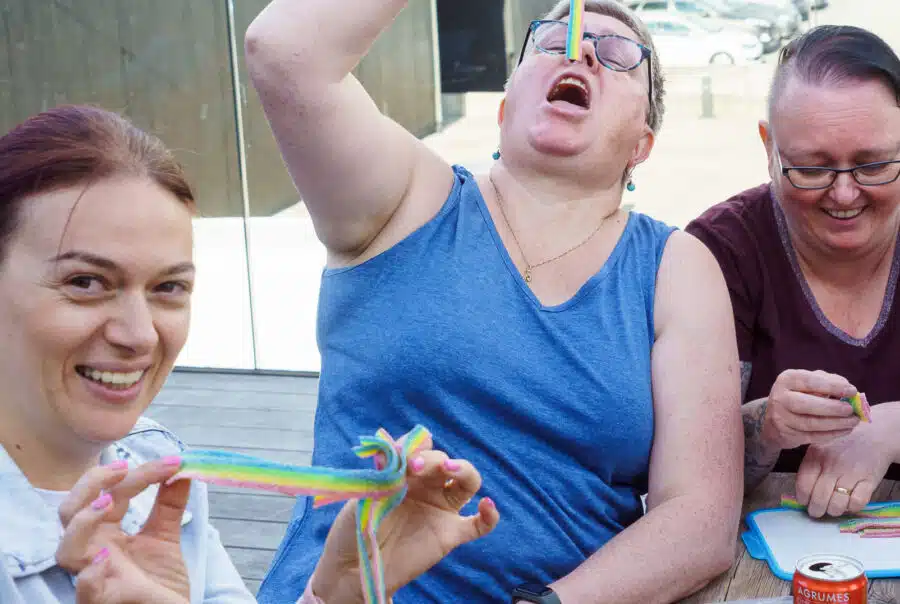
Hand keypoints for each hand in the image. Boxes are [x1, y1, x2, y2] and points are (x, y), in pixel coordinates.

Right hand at [55, 458, 191, 603]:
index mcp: (106, 533)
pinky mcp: (104, 600)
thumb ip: (169, 504)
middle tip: (123, 468)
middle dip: (91, 484)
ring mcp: (96, 575)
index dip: (140, 473)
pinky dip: (91, 572)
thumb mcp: (166, 537)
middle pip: (71, 511)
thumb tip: (181, 469)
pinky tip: (107, 556)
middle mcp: (94, 550)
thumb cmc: (159, 583)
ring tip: (108, 504)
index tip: (173, 462)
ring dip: (83, 522)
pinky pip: (84, 588)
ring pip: (66, 548)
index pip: (111, 493)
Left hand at [311, 432, 499, 602]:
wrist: (353, 569)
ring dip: (464, 470)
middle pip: (444, 461)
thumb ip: (381, 470)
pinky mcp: (449, 534)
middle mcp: (427, 487)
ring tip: (450, 468)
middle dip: (431, 459)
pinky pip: (478, 525)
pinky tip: (487, 505)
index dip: (416, 446)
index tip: (401, 454)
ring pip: (467, 482)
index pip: (422, 447)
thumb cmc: (354, 528)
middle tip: (413, 467)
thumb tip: (387, 438)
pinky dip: (489, 515)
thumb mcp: (363, 494)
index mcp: (405, 473)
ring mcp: (440, 509)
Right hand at [761, 369, 859, 450]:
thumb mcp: (809, 383)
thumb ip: (828, 381)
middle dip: (833, 408)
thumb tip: (848, 387)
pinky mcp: (787, 434)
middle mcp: (780, 398)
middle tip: (851, 409)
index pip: (810, 381)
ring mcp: (781, 418)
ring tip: (853, 421)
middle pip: (807, 404)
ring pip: (811, 423)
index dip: (833, 386)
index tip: (853, 391)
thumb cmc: (800, 395)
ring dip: (836, 423)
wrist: (775, 419)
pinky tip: (845, 430)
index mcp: (787, 379)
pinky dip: (832, 434)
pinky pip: (813, 436)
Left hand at [795, 405, 896, 517]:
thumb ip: (809, 465)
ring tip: (832, 508)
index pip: (804, 485)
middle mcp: (832, 465)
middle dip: (816, 510)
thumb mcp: (819, 446)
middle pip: (819, 498)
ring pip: (837, 504)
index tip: (804, 502)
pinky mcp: (869, 480)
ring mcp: (851, 473)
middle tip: (816, 511)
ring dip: (833, 511)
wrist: (874, 433)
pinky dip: (851, 507)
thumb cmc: (842, 443)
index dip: (802, 498)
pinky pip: (857, 503)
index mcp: (816, 456)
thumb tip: (800, 491)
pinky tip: (849, 502)